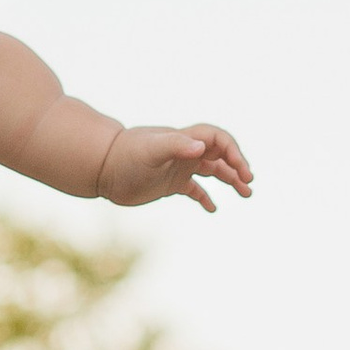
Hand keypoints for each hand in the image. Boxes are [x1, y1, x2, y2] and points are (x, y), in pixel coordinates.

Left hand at [94, 120, 254, 212]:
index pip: (218, 140)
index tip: (241, 172)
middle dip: (237, 167)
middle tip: (248, 184)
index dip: (234, 153)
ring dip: (229, 180)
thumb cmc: (125, 156)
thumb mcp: (151, 150)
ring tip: (246, 194)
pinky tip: (213, 209)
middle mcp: (185, 152)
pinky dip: (205, 198)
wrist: (101, 167)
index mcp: (184, 141)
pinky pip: (194, 189)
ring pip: (212, 172)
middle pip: (220, 155)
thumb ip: (176, 145)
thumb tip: (202, 148)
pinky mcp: (169, 184)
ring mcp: (178, 168)